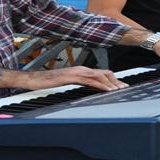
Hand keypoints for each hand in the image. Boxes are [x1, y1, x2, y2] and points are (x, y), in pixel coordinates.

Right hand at [0, 66, 127, 91]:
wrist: (33, 79)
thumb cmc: (48, 82)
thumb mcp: (67, 83)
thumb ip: (78, 84)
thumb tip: (89, 88)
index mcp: (81, 70)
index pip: (102, 73)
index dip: (113, 79)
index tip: (122, 86)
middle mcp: (81, 69)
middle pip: (104, 72)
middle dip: (117, 81)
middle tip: (126, 88)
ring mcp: (76, 72)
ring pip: (99, 76)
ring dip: (111, 83)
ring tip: (120, 90)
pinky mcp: (71, 77)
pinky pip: (89, 81)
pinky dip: (100, 85)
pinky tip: (106, 90)